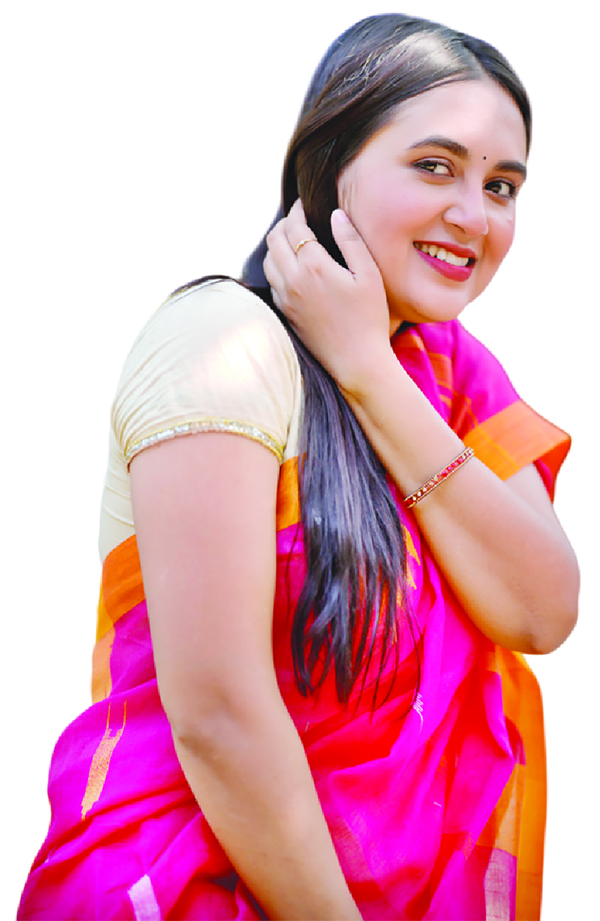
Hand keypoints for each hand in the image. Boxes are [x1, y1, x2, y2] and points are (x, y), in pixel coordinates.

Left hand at [263, 199, 391, 395]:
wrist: (356, 361)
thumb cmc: (369, 318)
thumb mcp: (369, 275)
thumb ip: (351, 241)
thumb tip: (336, 215)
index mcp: (313, 266)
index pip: (294, 227)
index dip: (298, 210)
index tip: (304, 203)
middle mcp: (292, 280)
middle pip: (274, 240)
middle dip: (284, 223)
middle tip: (298, 218)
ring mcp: (285, 298)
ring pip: (268, 260)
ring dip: (277, 244)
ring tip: (293, 239)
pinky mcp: (285, 312)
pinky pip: (272, 280)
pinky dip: (276, 265)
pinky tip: (292, 266)